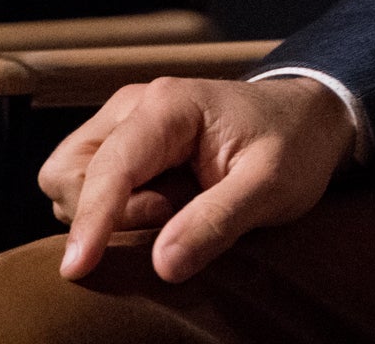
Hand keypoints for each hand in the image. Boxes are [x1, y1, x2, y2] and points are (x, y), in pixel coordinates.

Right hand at [42, 74, 355, 282]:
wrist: (304, 120)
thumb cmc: (292, 145)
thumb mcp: (271, 186)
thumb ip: (217, 221)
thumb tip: (162, 264)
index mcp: (168, 106)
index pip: (109, 169)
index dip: (92, 220)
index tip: (79, 267)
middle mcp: (132, 107)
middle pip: (70, 173)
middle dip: (106, 213)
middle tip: (174, 212)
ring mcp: (122, 124)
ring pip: (69, 182)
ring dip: (111, 212)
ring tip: (175, 204)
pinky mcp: (121, 145)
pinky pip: (86, 188)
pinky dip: (114, 209)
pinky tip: (165, 203)